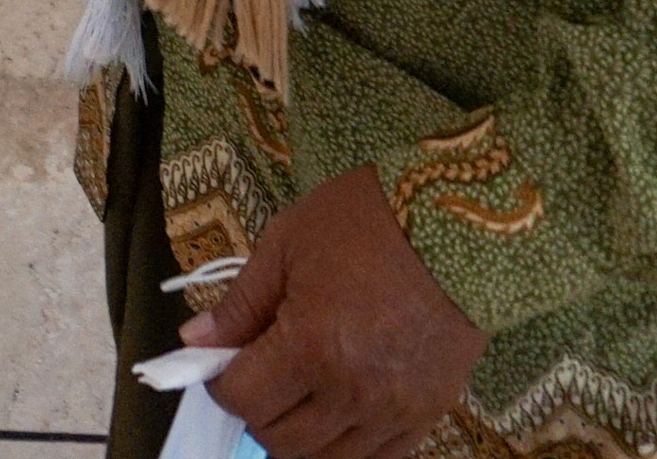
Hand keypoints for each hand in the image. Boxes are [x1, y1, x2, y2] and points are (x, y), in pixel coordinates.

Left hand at [185, 164, 486, 458]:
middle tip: (260, 374)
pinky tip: (340, 410)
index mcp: (310, 345)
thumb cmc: (366, 221)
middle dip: (257, 411)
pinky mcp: (429, 413)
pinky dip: (350, 444)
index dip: (220, 382)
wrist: (462, 220)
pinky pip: (379, 457)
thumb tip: (195, 341)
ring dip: (300, 434)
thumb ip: (240, 303)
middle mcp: (352, 392)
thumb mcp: (286, 245)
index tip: (222, 361)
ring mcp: (395, 410)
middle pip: (280, 441)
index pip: (242, 400)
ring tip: (299, 393)